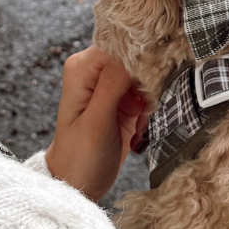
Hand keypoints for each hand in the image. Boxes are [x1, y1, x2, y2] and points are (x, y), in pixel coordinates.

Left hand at [45, 47, 148, 201]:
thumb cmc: (79, 157)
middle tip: (141, 109)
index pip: (120, 44)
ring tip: (136, 123)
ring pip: (145, 77)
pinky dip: (147, 111)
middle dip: (146, 83)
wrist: (78, 184)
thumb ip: (113, 84)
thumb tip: (133, 52)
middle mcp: (94, 71)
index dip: (139, 58)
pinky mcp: (121, 101)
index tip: (149, 81)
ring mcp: (108, 86)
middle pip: (135, 58)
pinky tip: (136, 129)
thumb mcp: (96, 122)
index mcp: (81, 68)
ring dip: (148, 100)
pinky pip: (146, 95)